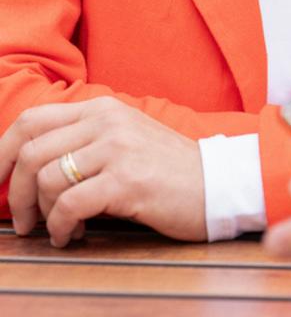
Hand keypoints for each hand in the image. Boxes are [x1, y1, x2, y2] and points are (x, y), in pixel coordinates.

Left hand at [0, 97, 204, 245]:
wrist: (216, 183)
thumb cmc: (168, 170)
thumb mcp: (125, 140)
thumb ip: (85, 141)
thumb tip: (29, 168)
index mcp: (103, 108)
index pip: (32, 120)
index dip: (1, 154)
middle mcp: (108, 121)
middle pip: (32, 152)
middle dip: (17, 194)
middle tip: (25, 221)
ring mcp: (118, 148)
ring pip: (48, 179)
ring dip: (42, 215)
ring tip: (58, 230)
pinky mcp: (127, 180)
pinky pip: (70, 205)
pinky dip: (61, 227)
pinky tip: (73, 235)